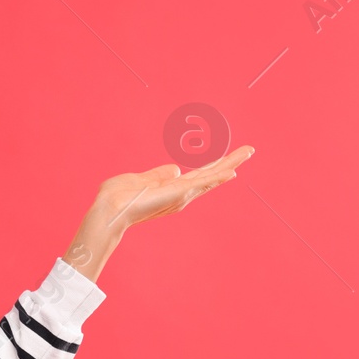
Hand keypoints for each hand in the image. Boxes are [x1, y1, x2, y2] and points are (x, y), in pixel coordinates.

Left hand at [98, 145, 254, 230]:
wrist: (109, 209)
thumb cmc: (118, 196)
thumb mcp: (142, 179)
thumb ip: (159, 174)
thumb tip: (176, 169)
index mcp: (172, 188)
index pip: (198, 175)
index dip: (214, 166)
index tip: (228, 158)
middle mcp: (180, 194)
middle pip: (210, 175)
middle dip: (230, 162)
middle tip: (249, 150)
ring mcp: (181, 194)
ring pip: (211, 177)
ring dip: (230, 163)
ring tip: (247, 151)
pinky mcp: (178, 193)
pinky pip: (202, 184)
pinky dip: (217, 178)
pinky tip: (233, 172)